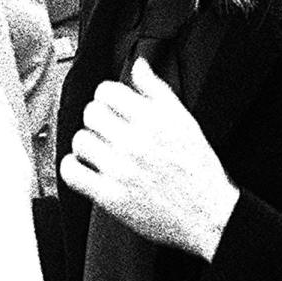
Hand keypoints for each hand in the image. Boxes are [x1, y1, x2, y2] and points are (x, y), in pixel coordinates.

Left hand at [60, 57, 238, 260]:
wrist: (208, 215)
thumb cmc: (198, 170)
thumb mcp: (185, 121)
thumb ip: (157, 90)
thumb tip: (139, 65)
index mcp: (155, 120)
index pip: (107, 91)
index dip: (108, 97)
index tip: (112, 107)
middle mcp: (137, 142)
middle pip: (91, 113)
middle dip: (97, 119)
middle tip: (107, 130)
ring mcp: (122, 170)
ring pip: (80, 140)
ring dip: (86, 143)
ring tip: (99, 150)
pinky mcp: (111, 197)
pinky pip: (73, 173)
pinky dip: (73, 168)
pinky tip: (86, 168)